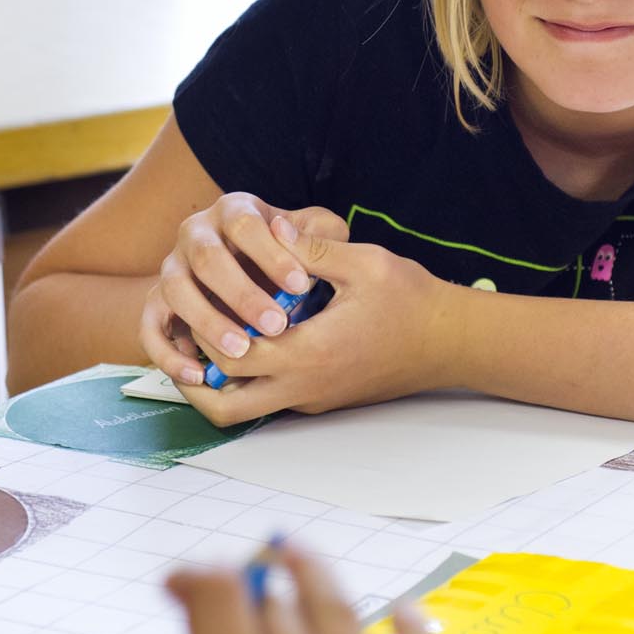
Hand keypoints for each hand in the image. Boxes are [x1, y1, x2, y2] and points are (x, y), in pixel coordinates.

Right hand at [49, 546, 434, 633]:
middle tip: (226, 599)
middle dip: (244, 587)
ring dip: (314, 575)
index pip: (215, 597)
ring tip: (295, 557)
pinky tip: (406, 610)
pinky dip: (412, 627)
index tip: (173, 588)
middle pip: (272, 602)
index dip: (191, 577)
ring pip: (340, 610)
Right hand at [138, 194, 348, 387]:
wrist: (247, 272)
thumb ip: (320, 234)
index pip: (245, 225)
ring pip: (175, 290)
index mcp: (232, 211)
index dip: (272, 255)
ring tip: (242, 351)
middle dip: (242, 293)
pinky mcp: (156, 304)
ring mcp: (171, 269)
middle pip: (207, 257)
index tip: (301, 285)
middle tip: (277, 325)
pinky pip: (149, 329)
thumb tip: (308, 244)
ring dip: (207, 322)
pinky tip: (198, 374)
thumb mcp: (309, 236)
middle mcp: (195, 235)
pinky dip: (168, 354)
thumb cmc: (285, 255)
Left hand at [179, 233, 451, 426]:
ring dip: (221, 382)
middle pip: (225, 408)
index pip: (231, 357)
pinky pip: (270, 398)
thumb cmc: (411, 301)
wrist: (450, 341)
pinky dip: (249, 378)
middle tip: (183, 339)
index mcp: (310, 353)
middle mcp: (305, 386)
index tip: (199, 300)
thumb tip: (270, 223)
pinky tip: (251, 336)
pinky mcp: (321, 399)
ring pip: (246, 409)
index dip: (204, 331)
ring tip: (211, 337)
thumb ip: (311, 247)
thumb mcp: (364, 262)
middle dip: (194, 381)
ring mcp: (312, 398)